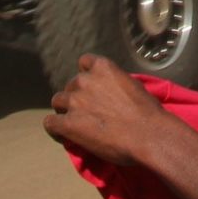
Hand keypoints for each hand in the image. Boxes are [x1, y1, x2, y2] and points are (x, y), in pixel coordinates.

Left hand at [43, 54, 175, 166]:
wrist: (146, 134)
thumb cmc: (147, 112)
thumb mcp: (133, 86)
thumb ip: (115, 83)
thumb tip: (110, 93)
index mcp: (103, 67)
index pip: (85, 62)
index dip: (86, 76)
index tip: (92, 87)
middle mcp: (85, 80)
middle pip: (71, 85)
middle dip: (77, 96)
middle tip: (88, 112)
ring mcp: (75, 101)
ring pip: (57, 102)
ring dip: (65, 110)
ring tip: (76, 124)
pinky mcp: (68, 123)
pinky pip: (50, 123)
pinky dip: (55, 129)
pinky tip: (64, 136)